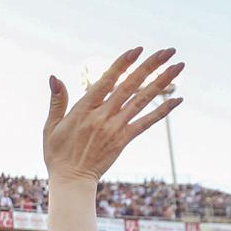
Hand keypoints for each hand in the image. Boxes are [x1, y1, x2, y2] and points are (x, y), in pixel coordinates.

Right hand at [43, 47, 183, 182]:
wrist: (71, 181)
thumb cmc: (57, 154)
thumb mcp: (51, 127)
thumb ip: (57, 101)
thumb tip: (55, 77)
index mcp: (83, 110)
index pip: (106, 81)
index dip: (122, 64)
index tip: (137, 49)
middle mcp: (102, 117)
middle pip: (130, 86)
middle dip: (150, 66)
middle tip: (168, 50)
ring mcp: (115, 128)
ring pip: (142, 100)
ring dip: (162, 82)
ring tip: (179, 66)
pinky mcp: (124, 140)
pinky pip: (146, 122)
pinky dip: (162, 110)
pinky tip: (178, 99)